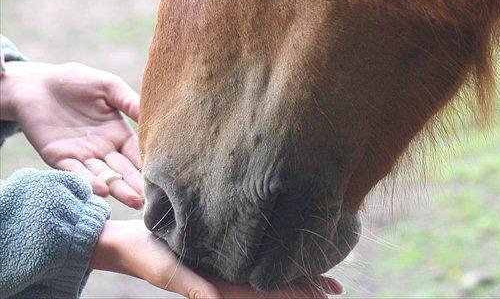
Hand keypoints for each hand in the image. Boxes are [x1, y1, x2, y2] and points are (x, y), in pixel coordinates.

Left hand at [1, 60, 142, 207]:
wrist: (37, 84)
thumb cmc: (75, 80)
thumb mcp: (108, 86)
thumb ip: (128, 100)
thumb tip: (153, 112)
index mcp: (116, 132)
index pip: (135, 152)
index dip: (147, 163)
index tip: (164, 177)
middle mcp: (101, 149)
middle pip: (122, 170)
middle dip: (136, 185)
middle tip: (151, 201)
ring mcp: (81, 156)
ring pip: (102, 176)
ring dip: (117, 189)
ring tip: (133, 201)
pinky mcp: (59, 158)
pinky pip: (75, 172)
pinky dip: (88, 181)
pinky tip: (101, 189)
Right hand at [91, 219, 343, 298]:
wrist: (128, 242)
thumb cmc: (146, 254)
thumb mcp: (169, 270)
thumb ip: (194, 287)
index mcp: (221, 285)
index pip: (265, 294)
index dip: (295, 294)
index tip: (324, 295)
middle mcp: (227, 279)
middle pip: (272, 288)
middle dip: (304, 289)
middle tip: (337, 289)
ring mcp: (224, 268)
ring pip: (266, 276)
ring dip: (294, 279)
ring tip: (323, 280)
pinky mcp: (218, 254)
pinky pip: (251, 261)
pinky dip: (273, 262)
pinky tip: (287, 257)